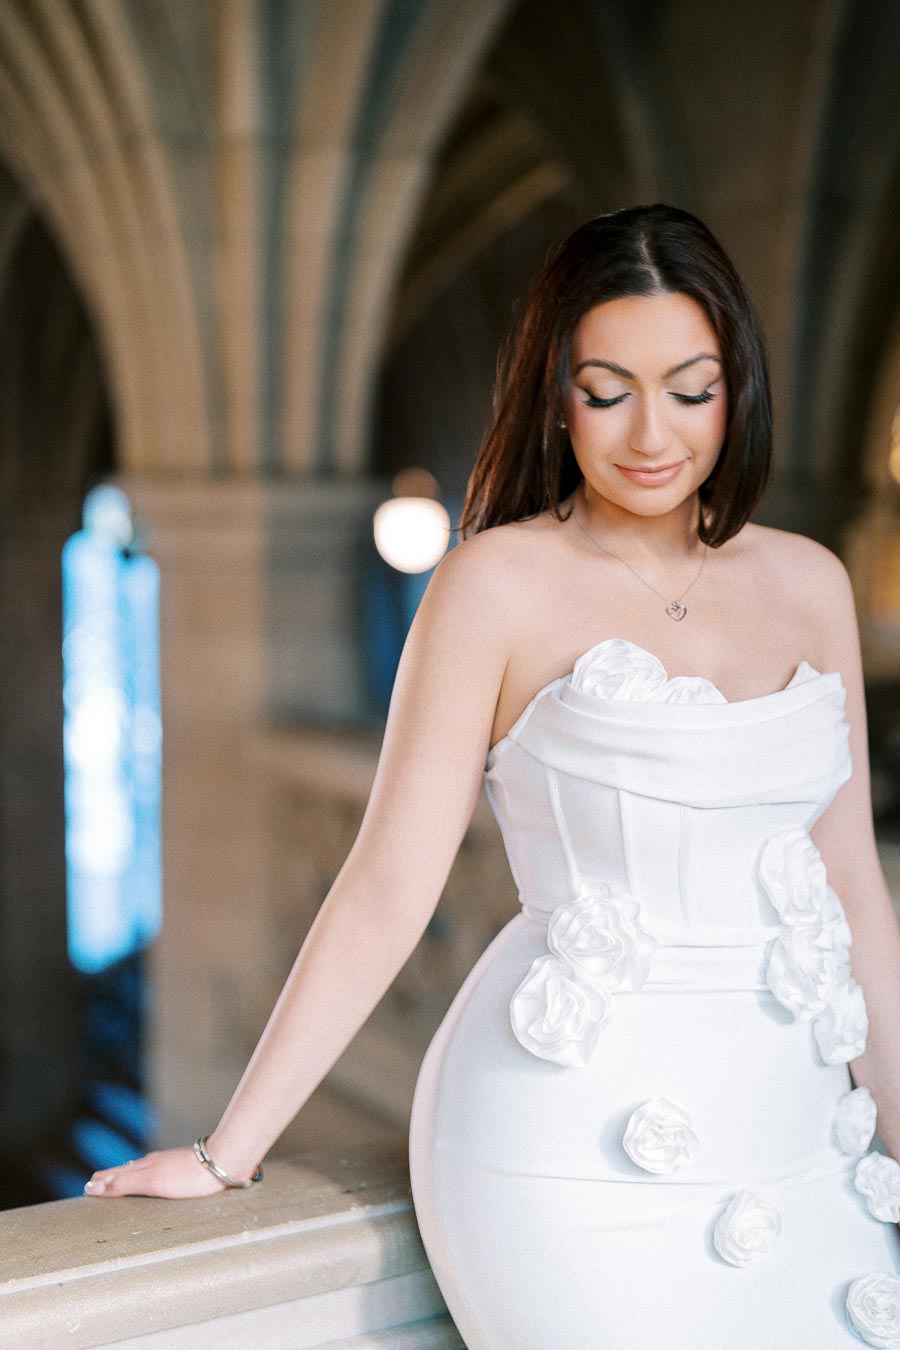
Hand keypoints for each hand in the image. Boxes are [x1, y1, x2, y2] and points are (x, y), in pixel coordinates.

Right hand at [83, 1145, 229, 1198]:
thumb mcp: (151, 1182)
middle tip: (96, 1184)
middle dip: (111, 1178)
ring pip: (142, 1170)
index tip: (87, 1187)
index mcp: (145, 1167)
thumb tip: (91, 1185)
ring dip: (128, 1176)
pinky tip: (155, 1179)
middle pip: (127, 1171)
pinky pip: (158, 1172)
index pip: (115, 1174)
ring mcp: (169, 1164)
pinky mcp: (184, 1168)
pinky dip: (146, 1176)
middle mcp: (155, 1163)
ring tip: (120, 1180)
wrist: (223, 1162)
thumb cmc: (188, 1176)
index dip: (101, 1182)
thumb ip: (122, 1184)